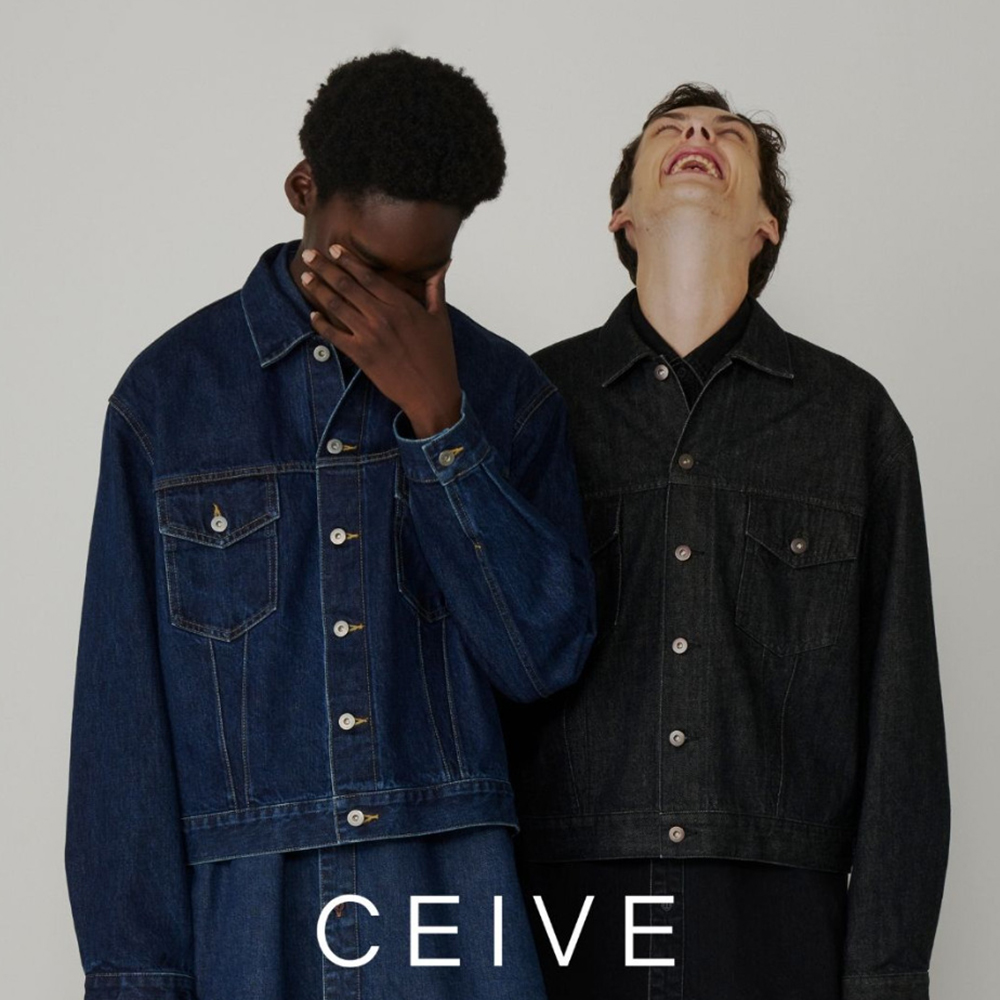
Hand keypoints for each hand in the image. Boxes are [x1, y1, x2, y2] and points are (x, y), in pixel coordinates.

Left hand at [299, 245, 461, 437]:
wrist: (431, 392)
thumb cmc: (439, 356)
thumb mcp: (441, 319)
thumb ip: (436, 289)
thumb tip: (443, 266)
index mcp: (402, 305)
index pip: (369, 276)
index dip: (348, 261)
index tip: (334, 249)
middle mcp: (383, 316)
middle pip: (347, 285)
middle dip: (326, 268)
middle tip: (309, 255)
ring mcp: (370, 335)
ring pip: (337, 306)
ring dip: (318, 289)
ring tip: (305, 277)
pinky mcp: (361, 355)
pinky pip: (334, 335)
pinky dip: (320, 324)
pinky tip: (312, 315)